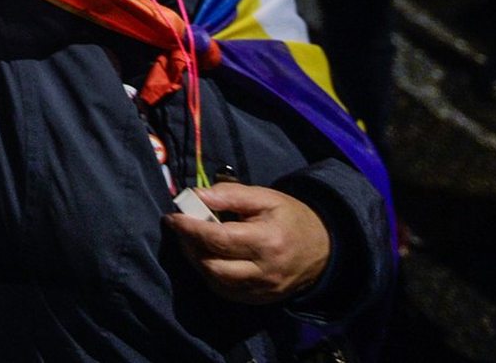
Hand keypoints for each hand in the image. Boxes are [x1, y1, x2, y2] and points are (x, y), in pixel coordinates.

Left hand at [165, 183, 330, 304]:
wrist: (323, 250)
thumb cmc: (290, 218)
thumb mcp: (265, 197)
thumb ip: (230, 194)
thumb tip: (195, 195)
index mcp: (267, 241)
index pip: (219, 239)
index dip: (190, 229)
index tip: (172, 217)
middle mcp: (264, 271)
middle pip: (213, 265)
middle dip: (189, 246)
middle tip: (181, 228)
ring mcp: (262, 290)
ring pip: (215, 282)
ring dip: (197, 261)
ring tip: (192, 240)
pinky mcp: (259, 301)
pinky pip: (225, 292)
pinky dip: (210, 274)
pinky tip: (208, 257)